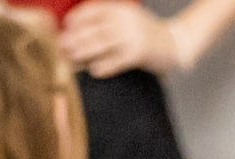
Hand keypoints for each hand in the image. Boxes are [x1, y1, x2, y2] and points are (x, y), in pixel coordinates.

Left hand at [61, 1, 183, 73]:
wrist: (173, 43)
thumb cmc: (139, 36)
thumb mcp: (123, 22)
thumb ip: (101, 26)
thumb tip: (69, 38)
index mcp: (121, 10)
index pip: (94, 10)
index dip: (78, 18)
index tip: (65, 26)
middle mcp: (127, 20)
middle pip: (95, 28)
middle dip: (76, 37)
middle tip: (60, 46)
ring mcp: (133, 36)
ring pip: (103, 43)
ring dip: (84, 51)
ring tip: (71, 58)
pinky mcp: (138, 53)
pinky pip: (116, 61)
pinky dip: (103, 66)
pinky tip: (94, 71)